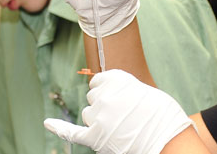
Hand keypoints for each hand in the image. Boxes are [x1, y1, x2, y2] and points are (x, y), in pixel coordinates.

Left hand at [43, 70, 191, 153]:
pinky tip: (47, 123)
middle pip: (92, 99)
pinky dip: (59, 128)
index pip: (97, 82)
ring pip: (88, 115)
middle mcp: (103, 94)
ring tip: (120, 127)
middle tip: (125, 116)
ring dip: (99, 120)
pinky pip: (72, 132)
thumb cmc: (161, 115)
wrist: (168, 137)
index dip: (107, 92)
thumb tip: (103, 96)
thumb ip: (120, 90)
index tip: (118, 98)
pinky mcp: (95, 137)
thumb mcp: (141, 90)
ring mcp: (98, 116)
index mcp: (115, 79)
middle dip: (104, 106)